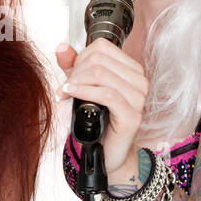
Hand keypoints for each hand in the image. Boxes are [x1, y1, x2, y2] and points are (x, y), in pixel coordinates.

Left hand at [55, 39, 147, 178]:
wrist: (106, 153)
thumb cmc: (98, 120)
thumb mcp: (82, 87)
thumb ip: (73, 66)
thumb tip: (61, 47)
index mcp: (131, 70)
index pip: (102, 47)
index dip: (80, 58)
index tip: (69, 75)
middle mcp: (139, 81)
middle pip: (99, 60)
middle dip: (75, 72)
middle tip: (63, 88)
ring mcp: (139, 98)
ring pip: (101, 75)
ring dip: (76, 82)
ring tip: (64, 94)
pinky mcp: (133, 115)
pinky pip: (107, 94)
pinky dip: (84, 92)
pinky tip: (70, 95)